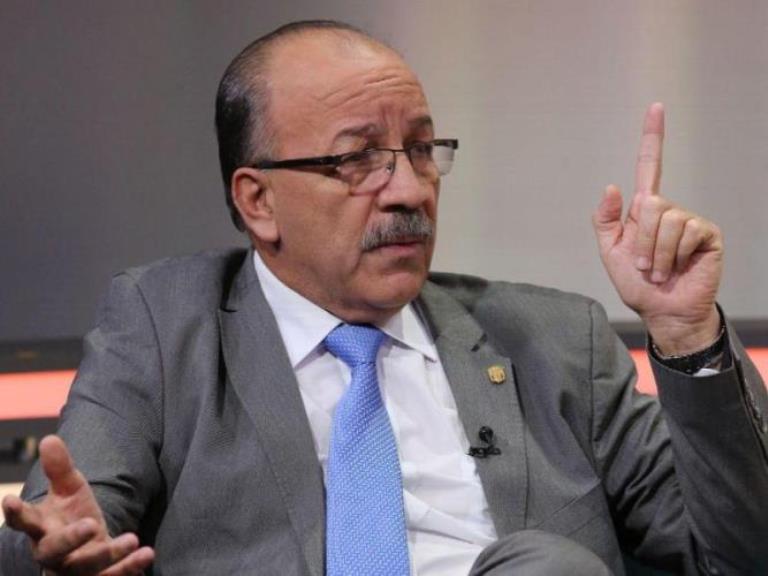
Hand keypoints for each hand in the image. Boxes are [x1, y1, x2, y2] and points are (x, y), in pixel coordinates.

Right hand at [1, 435, 153, 574]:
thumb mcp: (69, 489)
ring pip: (85, 567)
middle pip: (54, 549)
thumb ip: (59, 468)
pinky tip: (147, 554)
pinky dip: (130, 567)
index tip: (9, 500)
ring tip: (133, 538)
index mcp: (41, 528)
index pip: (24, 521)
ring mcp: (73, 570)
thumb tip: (49, 438)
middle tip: (91, 524)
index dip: (16, 512)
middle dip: (71, 539)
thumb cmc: (72, 516)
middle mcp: (53, 552)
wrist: (89, 548)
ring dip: (109, 554)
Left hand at [592, 103, 722, 354]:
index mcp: (644, 211)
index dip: (653, 137)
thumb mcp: (611, 252)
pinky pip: (685, 232)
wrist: (662, 311)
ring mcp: (690, 221)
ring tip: (659, 271)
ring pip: (666, 220)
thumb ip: (606, 221)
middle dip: (642, 241)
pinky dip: (673, 256)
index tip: (656, 107)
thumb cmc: (638, 284)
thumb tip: (612, 186)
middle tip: (645, 266)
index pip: (650, 166)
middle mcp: (669, 210)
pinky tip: (677, 269)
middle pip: (650, 204)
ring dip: (656, 254)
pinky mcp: (707, 234)